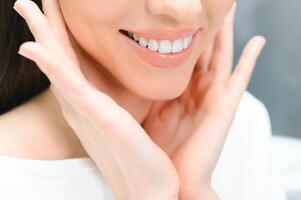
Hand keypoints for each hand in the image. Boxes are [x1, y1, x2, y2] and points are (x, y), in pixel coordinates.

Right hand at [13, 0, 179, 198]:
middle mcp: (81, 106)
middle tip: (29, 0)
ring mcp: (86, 112)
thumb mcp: (129, 118)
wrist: (148, 188)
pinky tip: (35, 47)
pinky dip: (52, 66)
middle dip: (45, 27)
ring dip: (42, 35)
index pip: (71, 62)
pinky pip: (71, 87)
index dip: (60, 34)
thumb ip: (118, 99)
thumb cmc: (141, 154)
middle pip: (60, 58)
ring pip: (59, 66)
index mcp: (91, 103)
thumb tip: (119, 84)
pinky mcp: (98, 119)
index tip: (55, 9)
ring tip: (25, 6)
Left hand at [142, 2, 265, 198]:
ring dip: (225, 34)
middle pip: (201, 50)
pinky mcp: (225, 108)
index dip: (178, 33)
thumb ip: (142, 90)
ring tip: (228, 8)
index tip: (174, 15)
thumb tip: (126, 69)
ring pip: (220, 57)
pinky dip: (251, 60)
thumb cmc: (154, 151)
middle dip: (204, 27)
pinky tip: (258, 41)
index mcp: (176, 92)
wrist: (170, 182)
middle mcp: (195, 91)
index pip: (178, 55)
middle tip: (206, 3)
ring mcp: (212, 98)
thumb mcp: (144, 111)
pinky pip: (240, 79)